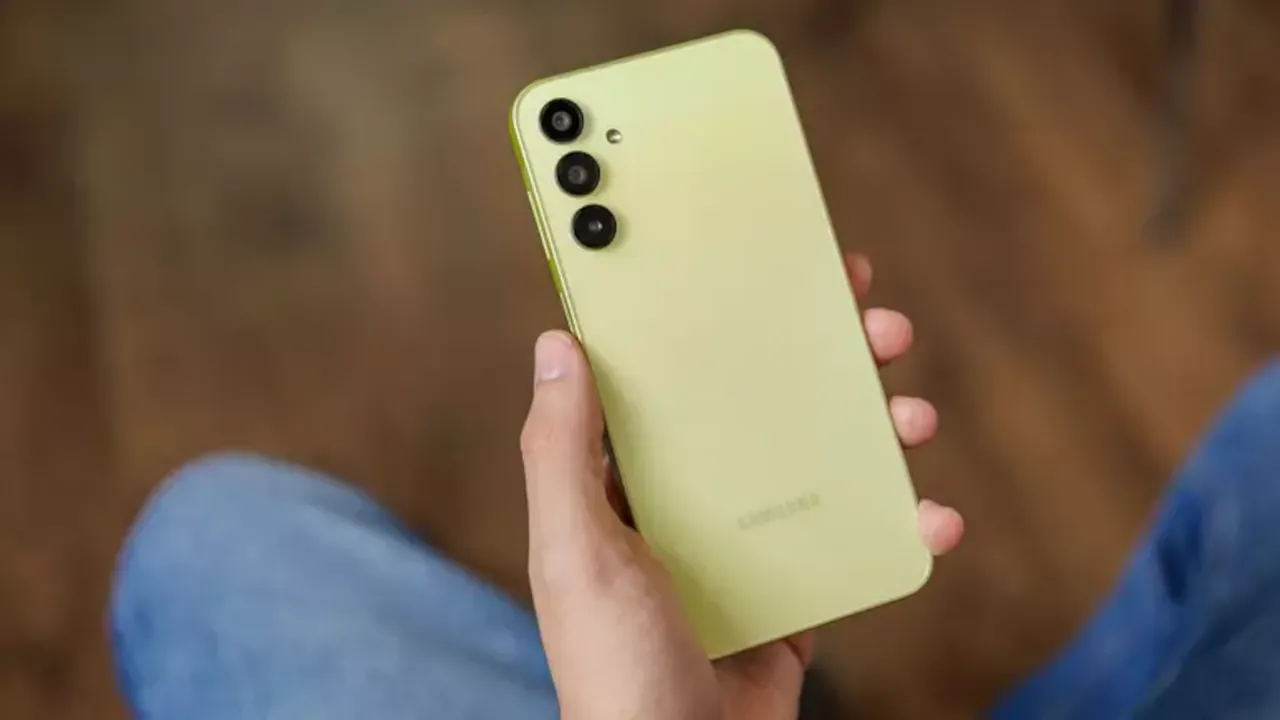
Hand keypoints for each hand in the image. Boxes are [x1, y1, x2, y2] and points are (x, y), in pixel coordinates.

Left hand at [519, 253, 963, 719]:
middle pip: (760, 404)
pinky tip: (934, 517)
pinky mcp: (796, 589)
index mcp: (627, 480)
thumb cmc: (614, 667)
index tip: (764, 269)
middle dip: (820, 358)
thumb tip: (557, 343)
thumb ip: (562, 453)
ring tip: (913, 410)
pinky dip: (901, 524)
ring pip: (817, 458)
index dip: (713, 320)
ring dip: (874, 427)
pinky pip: (853, 537)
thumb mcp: (576, 552)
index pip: (671, 378)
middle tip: (872, 323)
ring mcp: (748, 543)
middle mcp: (690, 500)